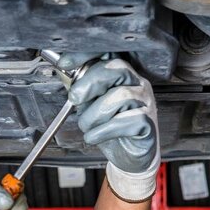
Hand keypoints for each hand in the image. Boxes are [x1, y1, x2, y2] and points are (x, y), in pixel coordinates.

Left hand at [58, 53, 159, 201]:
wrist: (127, 157)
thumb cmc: (110, 129)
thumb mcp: (89, 106)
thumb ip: (79, 88)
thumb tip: (62, 71)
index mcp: (122, 75)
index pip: (108, 52)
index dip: (86, 54)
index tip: (64, 64)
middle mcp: (137, 83)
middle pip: (117, 68)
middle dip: (90, 82)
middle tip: (74, 98)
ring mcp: (145, 102)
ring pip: (121, 95)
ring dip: (95, 113)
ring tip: (86, 126)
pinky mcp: (148, 123)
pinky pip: (128, 120)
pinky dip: (105, 130)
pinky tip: (94, 137)